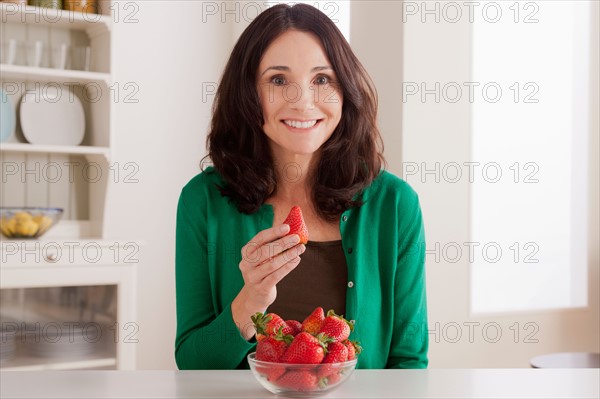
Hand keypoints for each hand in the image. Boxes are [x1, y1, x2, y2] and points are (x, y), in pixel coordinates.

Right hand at [232, 224, 305, 339]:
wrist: (255, 296)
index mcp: (246, 252)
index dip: (274, 232)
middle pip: (266, 251)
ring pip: (272, 264)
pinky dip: (288, 267)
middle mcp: (246, 264)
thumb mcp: (262, 257)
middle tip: (297, 238)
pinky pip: (276, 276)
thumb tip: (291, 229)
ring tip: (301, 248)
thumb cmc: (262, 270)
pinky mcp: (261, 288)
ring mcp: (252, 277)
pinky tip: (297, 260)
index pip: (259, 238)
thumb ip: (272, 244)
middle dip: (283, 243)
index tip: (288, 227)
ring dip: (288, 255)